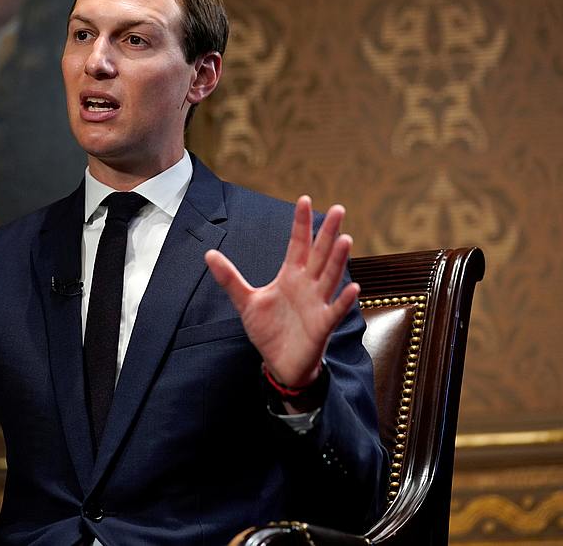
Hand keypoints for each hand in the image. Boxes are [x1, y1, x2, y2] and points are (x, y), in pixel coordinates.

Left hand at [205, 196, 358, 390]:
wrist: (279, 363)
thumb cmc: (269, 330)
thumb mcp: (246, 301)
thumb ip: (229, 278)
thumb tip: (209, 254)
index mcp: (291, 276)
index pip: (298, 244)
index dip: (301, 224)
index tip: (303, 200)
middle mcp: (308, 285)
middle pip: (320, 254)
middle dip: (327, 233)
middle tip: (338, 209)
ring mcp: (317, 304)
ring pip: (330, 277)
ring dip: (338, 260)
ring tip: (345, 239)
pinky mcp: (322, 325)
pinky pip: (335, 310)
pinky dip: (344, 300)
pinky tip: (353, 288)